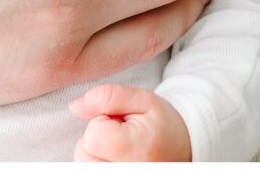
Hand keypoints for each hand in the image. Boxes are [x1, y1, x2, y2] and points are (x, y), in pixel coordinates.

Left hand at [70, 84, 192, 161]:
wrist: (184, 149)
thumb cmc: (161, 124)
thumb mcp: (142, 99)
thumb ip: (107, 97)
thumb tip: (75, 106)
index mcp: (138, 151)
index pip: (93, 135)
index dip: (102, 121)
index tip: (121, 123)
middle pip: (84, 154)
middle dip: (95, 139)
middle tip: (119, 136)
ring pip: (83, 163)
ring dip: (94, 152)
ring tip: (117, 148)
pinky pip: (89, 167)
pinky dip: (96, 161)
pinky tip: (113, 158)